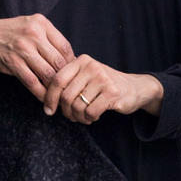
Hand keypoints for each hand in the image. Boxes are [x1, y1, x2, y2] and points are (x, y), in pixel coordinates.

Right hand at [0, 14, 75, 100]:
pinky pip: (32, 82)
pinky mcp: (13, 62)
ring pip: (47, 73)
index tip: (73, 74)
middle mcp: (34, 34)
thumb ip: (49, 39)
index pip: (65, 46)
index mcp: (42, 23)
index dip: (72, 63)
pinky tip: (45, 100)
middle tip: (69, 89)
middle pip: (58, 61)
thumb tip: (71, 61)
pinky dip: (41, 93)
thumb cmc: (13, 32)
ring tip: (59, 97)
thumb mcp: (32, 26)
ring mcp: (23, 48)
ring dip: (54, 89)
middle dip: (65, 78)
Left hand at [43, 54, 163, 123]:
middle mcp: (91, 66)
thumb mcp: (86, 77)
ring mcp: (102, 78)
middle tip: (71, 116)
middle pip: (66, 96)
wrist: (135, 88)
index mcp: (81, 61)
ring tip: (84, 117)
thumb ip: (68, 82)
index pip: (57, 80)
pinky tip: (94, 117)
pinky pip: (90, 112)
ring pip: (77, 106)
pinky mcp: (112, 92)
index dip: (49, 98)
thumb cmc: (104, 85)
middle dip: (66, 112)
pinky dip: (89, 119)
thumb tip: (45, 102)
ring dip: (78, 117)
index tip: (48, 111)